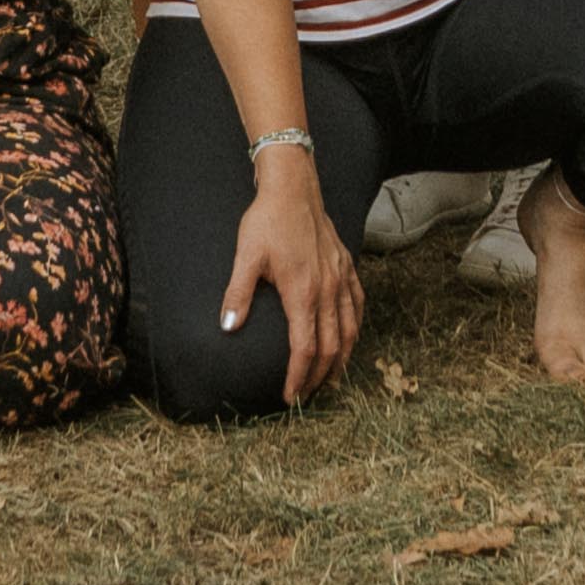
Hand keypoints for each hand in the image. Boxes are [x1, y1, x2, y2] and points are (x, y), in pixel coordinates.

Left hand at [223, 163, 361, 404]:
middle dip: (320, 377)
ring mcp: (341, 278)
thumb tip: (226, 328)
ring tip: (330, 379)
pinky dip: (355, 328)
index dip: (299, 376)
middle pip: (331, 346)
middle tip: (307, 397)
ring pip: (350, 329)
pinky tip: (349, 338)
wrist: (294, 187)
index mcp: (302, 291)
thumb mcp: (246, 256)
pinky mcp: (347, 266)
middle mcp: (327, 289)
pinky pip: (358, 305)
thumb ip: (237, 293)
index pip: (305, 347)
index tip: (290, 396)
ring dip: (341, 359)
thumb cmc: (267, 220)